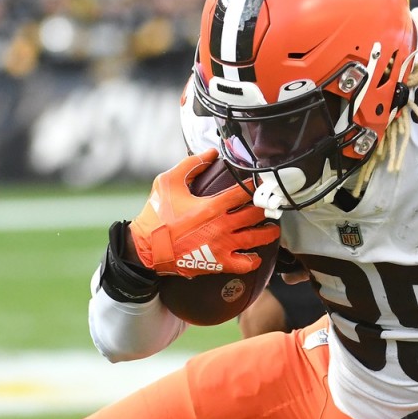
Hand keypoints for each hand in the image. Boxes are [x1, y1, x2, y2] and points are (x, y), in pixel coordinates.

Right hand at [129, 150, 279, 277]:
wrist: (146, 249)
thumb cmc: (156, 215)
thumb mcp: (168, 182)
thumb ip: (191, 165)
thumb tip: (211, 154)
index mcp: (212, 206)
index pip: (244, 191)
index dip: (257, 184)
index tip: (263, 182)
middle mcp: (222, 226)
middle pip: (256, 214)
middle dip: (266, 208)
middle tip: (270, 205)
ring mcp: (222, 246)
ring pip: (256, 238)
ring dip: (268, 233)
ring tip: (272, 229)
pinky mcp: (218, 263)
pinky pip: (245, 264)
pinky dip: (253, 260)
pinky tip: (254, 255)